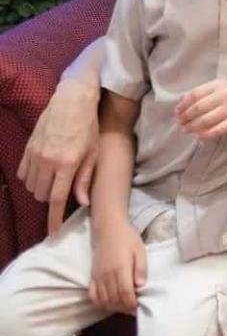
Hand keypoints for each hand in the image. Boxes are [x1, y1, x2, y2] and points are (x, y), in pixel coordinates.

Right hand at [18, 80, 99, 236]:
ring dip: (41, 189)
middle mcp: (47, 162)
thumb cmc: (89, 127)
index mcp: (66, 164)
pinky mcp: (27, 148)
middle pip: (41, 195)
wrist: (72, 101)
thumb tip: (81, 203)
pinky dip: (31, 178)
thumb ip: (85, 179)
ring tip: (54, 179)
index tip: (52, 234)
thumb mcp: (93, 153)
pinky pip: (23, 174)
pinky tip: (42, 172)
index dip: (53, 219)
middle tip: (61, 191)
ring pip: (31, 186)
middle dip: (50, 199)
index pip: (56, 199)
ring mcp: (35, 155)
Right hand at [89, 220, 146, 314]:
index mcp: (120, 269)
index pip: (125, 293)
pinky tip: (109, 303)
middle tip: (133, 309)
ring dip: (114, 307)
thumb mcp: (139, 250)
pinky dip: (100, 303)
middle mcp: (107, 276)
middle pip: (115, 300)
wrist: (108, 229)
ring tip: (124, 307)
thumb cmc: (127, 238)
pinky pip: (93, 295)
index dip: (131, 304)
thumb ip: (140, 269)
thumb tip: (141, 286)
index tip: (138, 308)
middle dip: (124, 308)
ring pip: (104, 300)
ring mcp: (98, 277)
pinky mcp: (92, 277)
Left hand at [176, 80, 226, 138]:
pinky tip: (198, 136)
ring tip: (185, 129)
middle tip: (179, 122)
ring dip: (192, 126)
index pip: (195, 94)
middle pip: (198, 108)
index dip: (183, 104)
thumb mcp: (221, 86)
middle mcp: (224, 96)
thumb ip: (203, 90)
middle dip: (185, 117)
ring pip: (205, 120)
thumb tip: (181, 99)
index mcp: (218, 85)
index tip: (177, 111)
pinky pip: (216, 130)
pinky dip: (204, 134)